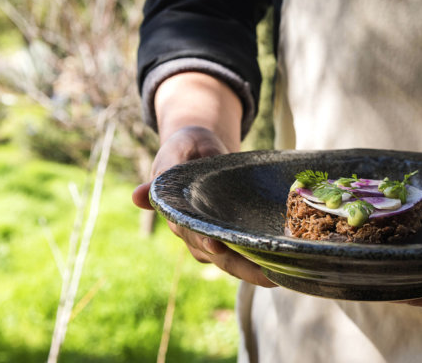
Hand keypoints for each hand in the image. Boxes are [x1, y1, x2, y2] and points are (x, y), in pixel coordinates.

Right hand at [132, 125, 274, 286]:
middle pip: (214, 254)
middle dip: (239, 266)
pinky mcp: (226, 235)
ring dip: (253, 270)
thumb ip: (167, 169)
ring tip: (279, 275)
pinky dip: (259, 261)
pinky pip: (241, 252)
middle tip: (266, 274)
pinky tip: (284, 266)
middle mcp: (191, 231)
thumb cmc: (188, 146)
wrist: (198, 149)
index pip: (190, 232)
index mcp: (176, 212)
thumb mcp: (178, 150)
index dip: (204, 241)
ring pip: (229, 260)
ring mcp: (208, 236)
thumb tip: (137, 196)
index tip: (218, 246)